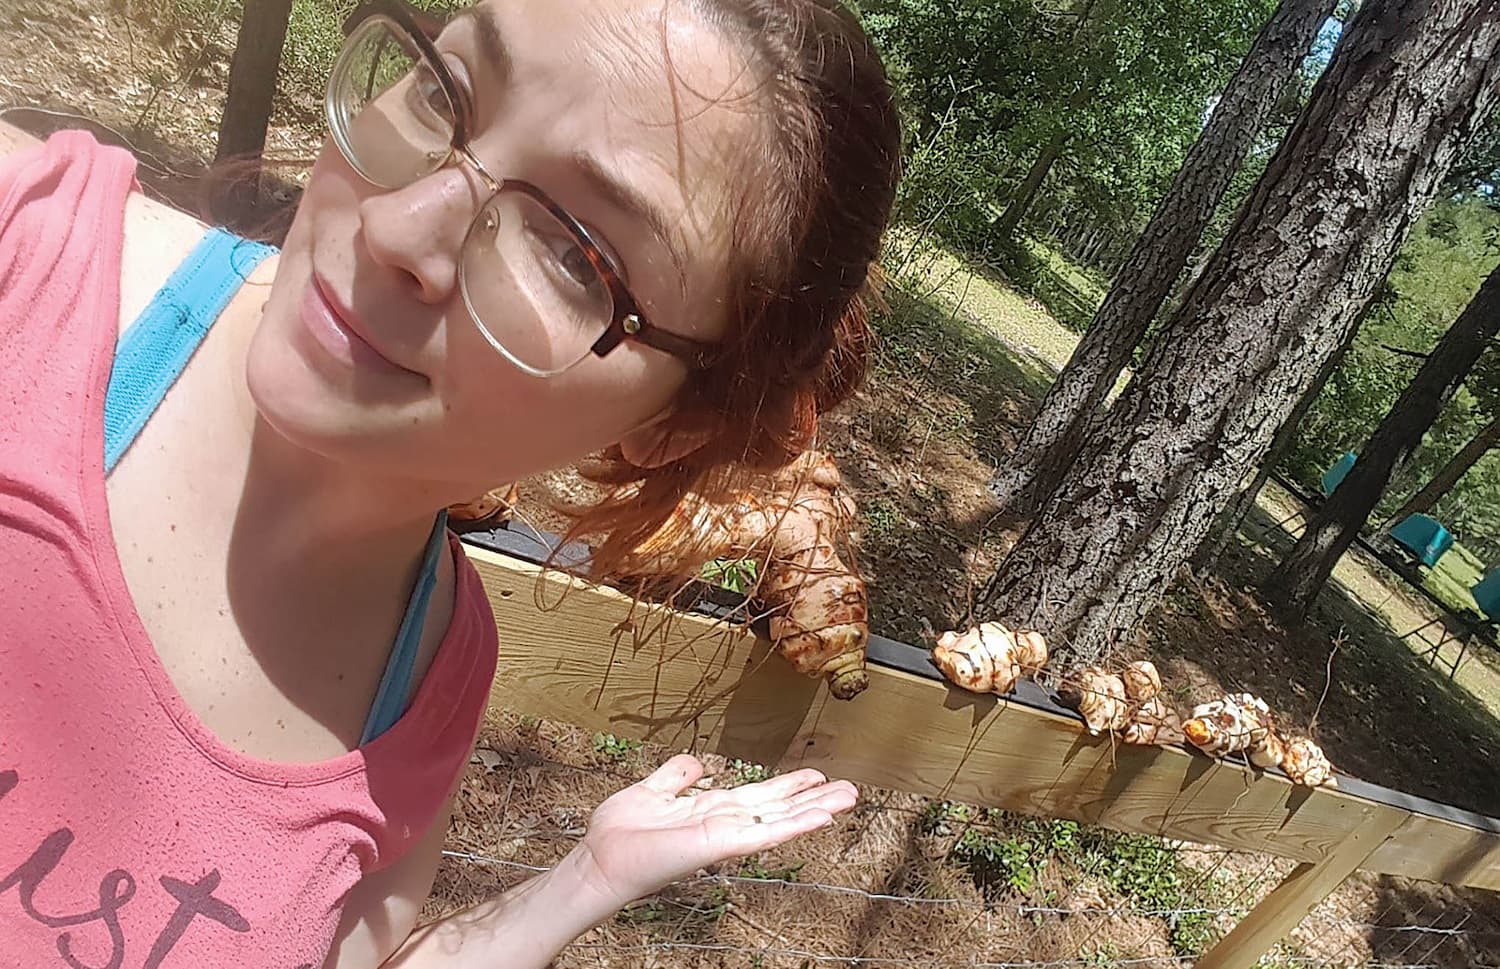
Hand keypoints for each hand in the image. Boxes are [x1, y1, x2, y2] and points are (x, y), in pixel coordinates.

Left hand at [571, 754, 857, 906]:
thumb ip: (676, 776)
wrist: (602, 858)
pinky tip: (819, 818)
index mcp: (710, 810)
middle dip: (813, 798)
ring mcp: (725, 836)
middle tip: (849, 789)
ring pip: (778, 820)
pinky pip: (763, 834)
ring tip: (847, 800)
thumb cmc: (621, 833)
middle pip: (777, 808)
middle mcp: (723, 823)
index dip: (788, 786)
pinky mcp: (721, 846)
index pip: (758, 796)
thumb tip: (697, 763)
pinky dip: (794, 825)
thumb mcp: (652, 790)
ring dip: (815, 810)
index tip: (816, 776)